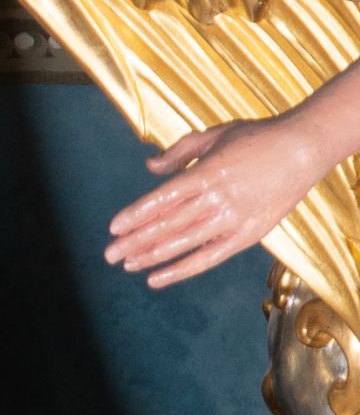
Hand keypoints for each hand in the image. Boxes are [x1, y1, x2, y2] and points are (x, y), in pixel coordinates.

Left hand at [107, 109, 330, 286]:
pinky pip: (209, 258)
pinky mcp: (248, 234)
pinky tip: (157, 278)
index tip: (114, 227)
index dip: (137, 214)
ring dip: (153, 256)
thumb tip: (150, 166)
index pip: (164, 199)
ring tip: (128, 265)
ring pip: (185, 243)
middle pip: (169, 225)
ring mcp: (234, 219)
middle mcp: (218, 199)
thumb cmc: (257, 138)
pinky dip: (182, 270)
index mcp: (208, 173)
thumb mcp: (215, 135)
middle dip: (136, 240)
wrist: (304, 149)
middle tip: (110, 254)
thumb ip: (180, 152)